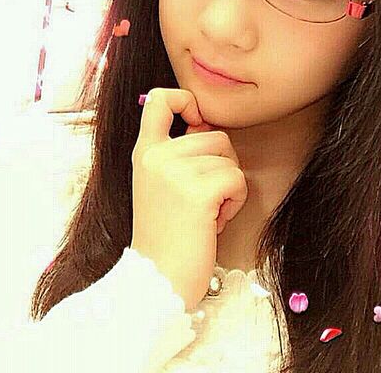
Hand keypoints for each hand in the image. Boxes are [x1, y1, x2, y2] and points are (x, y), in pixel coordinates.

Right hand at [130, 88, 247, 310]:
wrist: (156, 281)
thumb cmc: (166, 235)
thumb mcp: (158, 184)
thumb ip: (176, 153)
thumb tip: (205, 125)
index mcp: (144, 152)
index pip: (159, 98)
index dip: (185, 99)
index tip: (196, 121)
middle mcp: (155, 155)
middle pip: (215, 135)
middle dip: (221, 166)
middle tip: (203, 199)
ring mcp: (174, 171)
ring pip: (229, 157)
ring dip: (228, 186)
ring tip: (206, 212)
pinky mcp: (197, 191)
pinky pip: (236, 179)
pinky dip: (235, 201)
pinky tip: (215, 221)